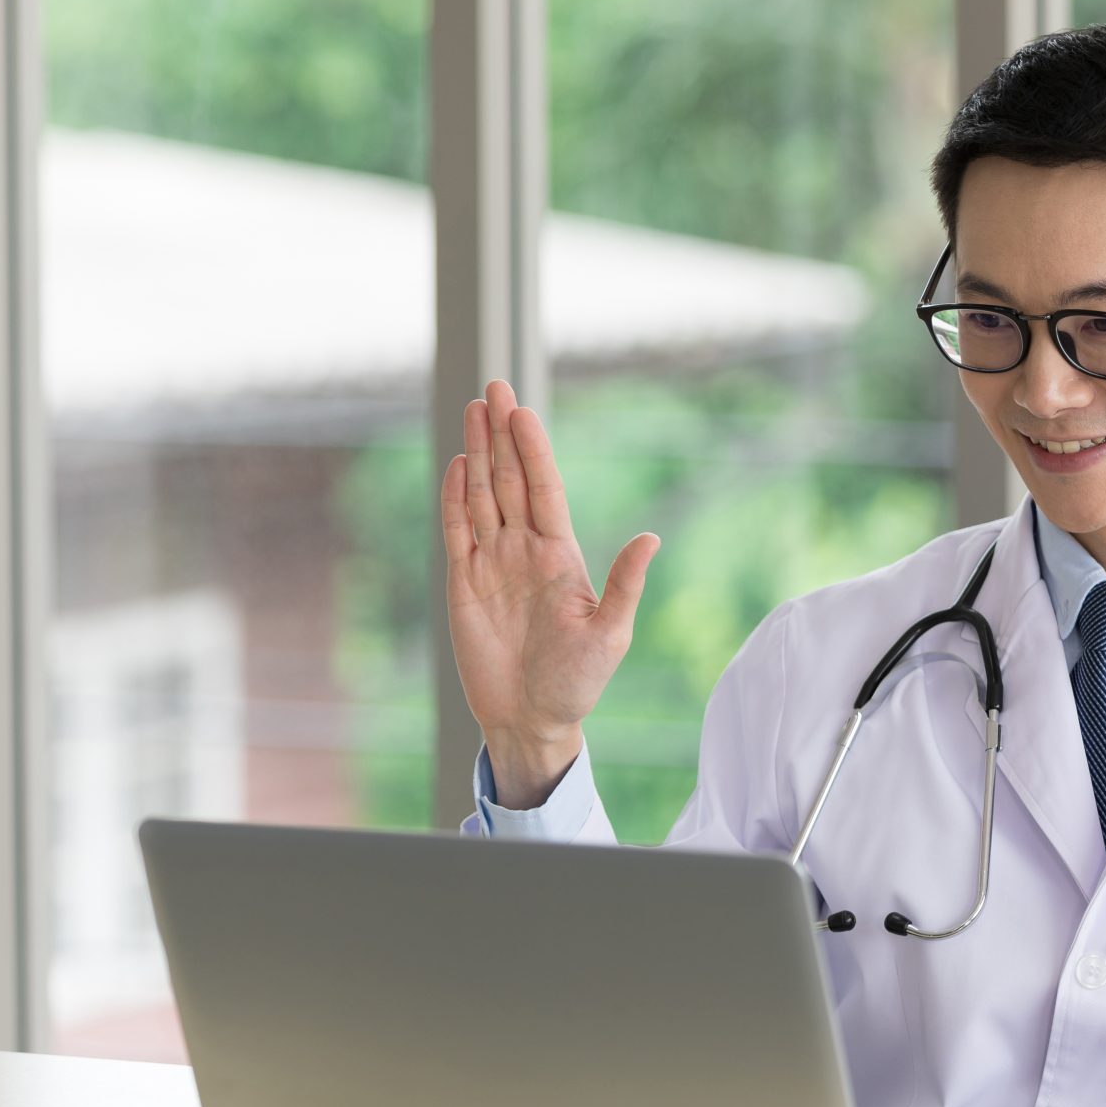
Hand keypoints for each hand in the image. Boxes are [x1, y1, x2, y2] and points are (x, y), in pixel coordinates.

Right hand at [440, 380, 659, 808]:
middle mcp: (524, 550)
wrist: (531, 719)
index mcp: (560, 555)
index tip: (523, 411)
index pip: (544, 488)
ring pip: (482, 495)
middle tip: (495, 387)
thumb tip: (651, 537)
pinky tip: (455, 465)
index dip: (533, 449)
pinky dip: (454, 498)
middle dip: (502, 433)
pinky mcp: (463, 583)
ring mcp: (492, 563)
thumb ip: (625, 584)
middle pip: (510, 479)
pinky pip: (456, 531)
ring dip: (477, 453)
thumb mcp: (609, 635)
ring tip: (473, 410)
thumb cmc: (577, 683)